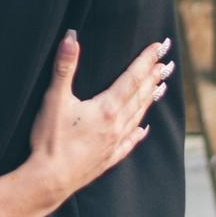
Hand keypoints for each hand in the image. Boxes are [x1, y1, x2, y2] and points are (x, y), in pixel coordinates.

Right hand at [23, 34, 172, 203]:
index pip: (132, 78)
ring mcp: (113, 143)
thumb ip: (64, 67)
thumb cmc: (50, 140)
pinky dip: (138, 134)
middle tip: (166, 64)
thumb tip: (71, 37)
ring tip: (160, 88)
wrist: (49, 180)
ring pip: (138, 117)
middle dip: (153, 77)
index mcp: (106, 108)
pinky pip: (128, 143)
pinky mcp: (106, 159)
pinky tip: (144, 130)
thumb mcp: (54, 99)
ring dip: (149, 100)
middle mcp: (116, 125)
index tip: (159, 47)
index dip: (146, 60)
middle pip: (139, 96)